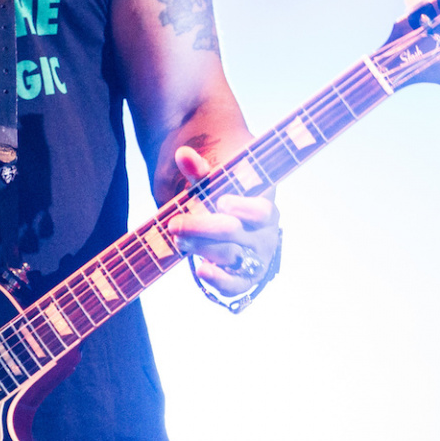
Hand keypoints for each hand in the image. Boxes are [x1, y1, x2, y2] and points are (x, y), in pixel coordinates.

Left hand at [163, 145, 279, 296]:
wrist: (227, 228)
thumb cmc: (221, 201)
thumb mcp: (212, 184)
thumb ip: (199, 171)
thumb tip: (183, 154)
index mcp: (265, 209)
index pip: (262, 211)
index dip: (243, 208)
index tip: (221, 201)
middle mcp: (265, 236)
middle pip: (234, 233)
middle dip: (202, 227)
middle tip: (174, 224)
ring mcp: (256, 259)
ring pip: (230, 256)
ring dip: (201, 248)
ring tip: (178, 239)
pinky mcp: (245, 279)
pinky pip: (236, 285)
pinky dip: (219, 280)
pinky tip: (201, 269)